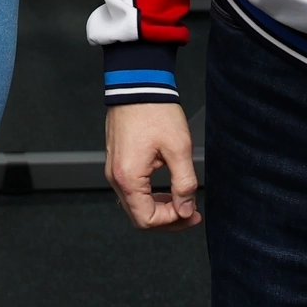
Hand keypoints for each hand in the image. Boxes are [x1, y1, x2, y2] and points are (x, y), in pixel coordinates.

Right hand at [106, 102, 201, 230]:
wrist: (137, 84)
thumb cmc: (155, 111)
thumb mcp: (179, 148)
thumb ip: (184, 184)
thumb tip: (186, 209)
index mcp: (128, 178)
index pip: (146, 219)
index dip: (172, 222)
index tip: (192, 213)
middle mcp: (116, 177)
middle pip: (139, 216)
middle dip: (167, 219)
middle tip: (191, 213)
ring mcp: (114, 170)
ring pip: (135, 205)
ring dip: (159, 208)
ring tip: (182, 202)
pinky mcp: (117, 161)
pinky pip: (132, 190)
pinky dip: (150, 196)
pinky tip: (167, 189)